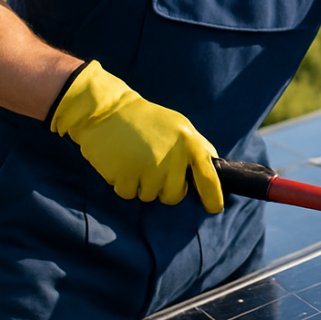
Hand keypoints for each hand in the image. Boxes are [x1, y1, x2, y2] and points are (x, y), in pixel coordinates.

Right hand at [50, 61, 224, 213]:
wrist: (106, 110)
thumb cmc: (145, 119)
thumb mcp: (179, 126)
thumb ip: (196, 147)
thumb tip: (213, 167)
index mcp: (189, 143)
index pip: (208, 176)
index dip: (213, 196)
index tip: (214, 209)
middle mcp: (173, 158)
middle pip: (174, 195)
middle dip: (163, 187)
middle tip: (151, 166)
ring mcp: (149, 168)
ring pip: (150, 196)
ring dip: (141, 184)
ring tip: (134, 158)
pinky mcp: (126, 175)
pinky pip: (128, 194)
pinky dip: (123, 183)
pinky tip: (121, 162)